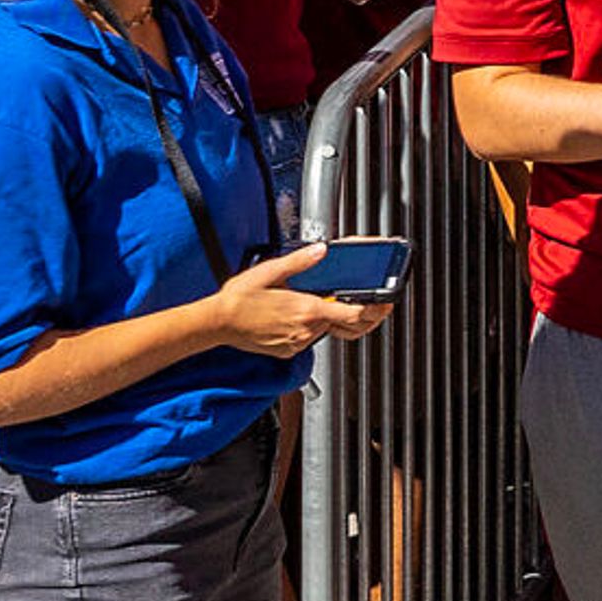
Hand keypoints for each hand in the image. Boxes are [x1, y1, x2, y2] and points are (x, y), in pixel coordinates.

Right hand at [205, 243, 395, 356]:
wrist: (217, 323)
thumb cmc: (238, 299)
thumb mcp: (270, 271)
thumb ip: (300, 261)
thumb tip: (321, 250)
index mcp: (306, 310)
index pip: (354, 315)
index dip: (374, 310)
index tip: (384, 303)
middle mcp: (305, 330)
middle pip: (346, 325)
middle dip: (362, 315)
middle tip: (371, 303)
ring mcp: (297, 342)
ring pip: (328, 331)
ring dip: (334, 319)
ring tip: (332, 303)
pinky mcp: (288, 350)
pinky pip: (310, 338)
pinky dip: (314, 326)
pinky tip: (305, 314)